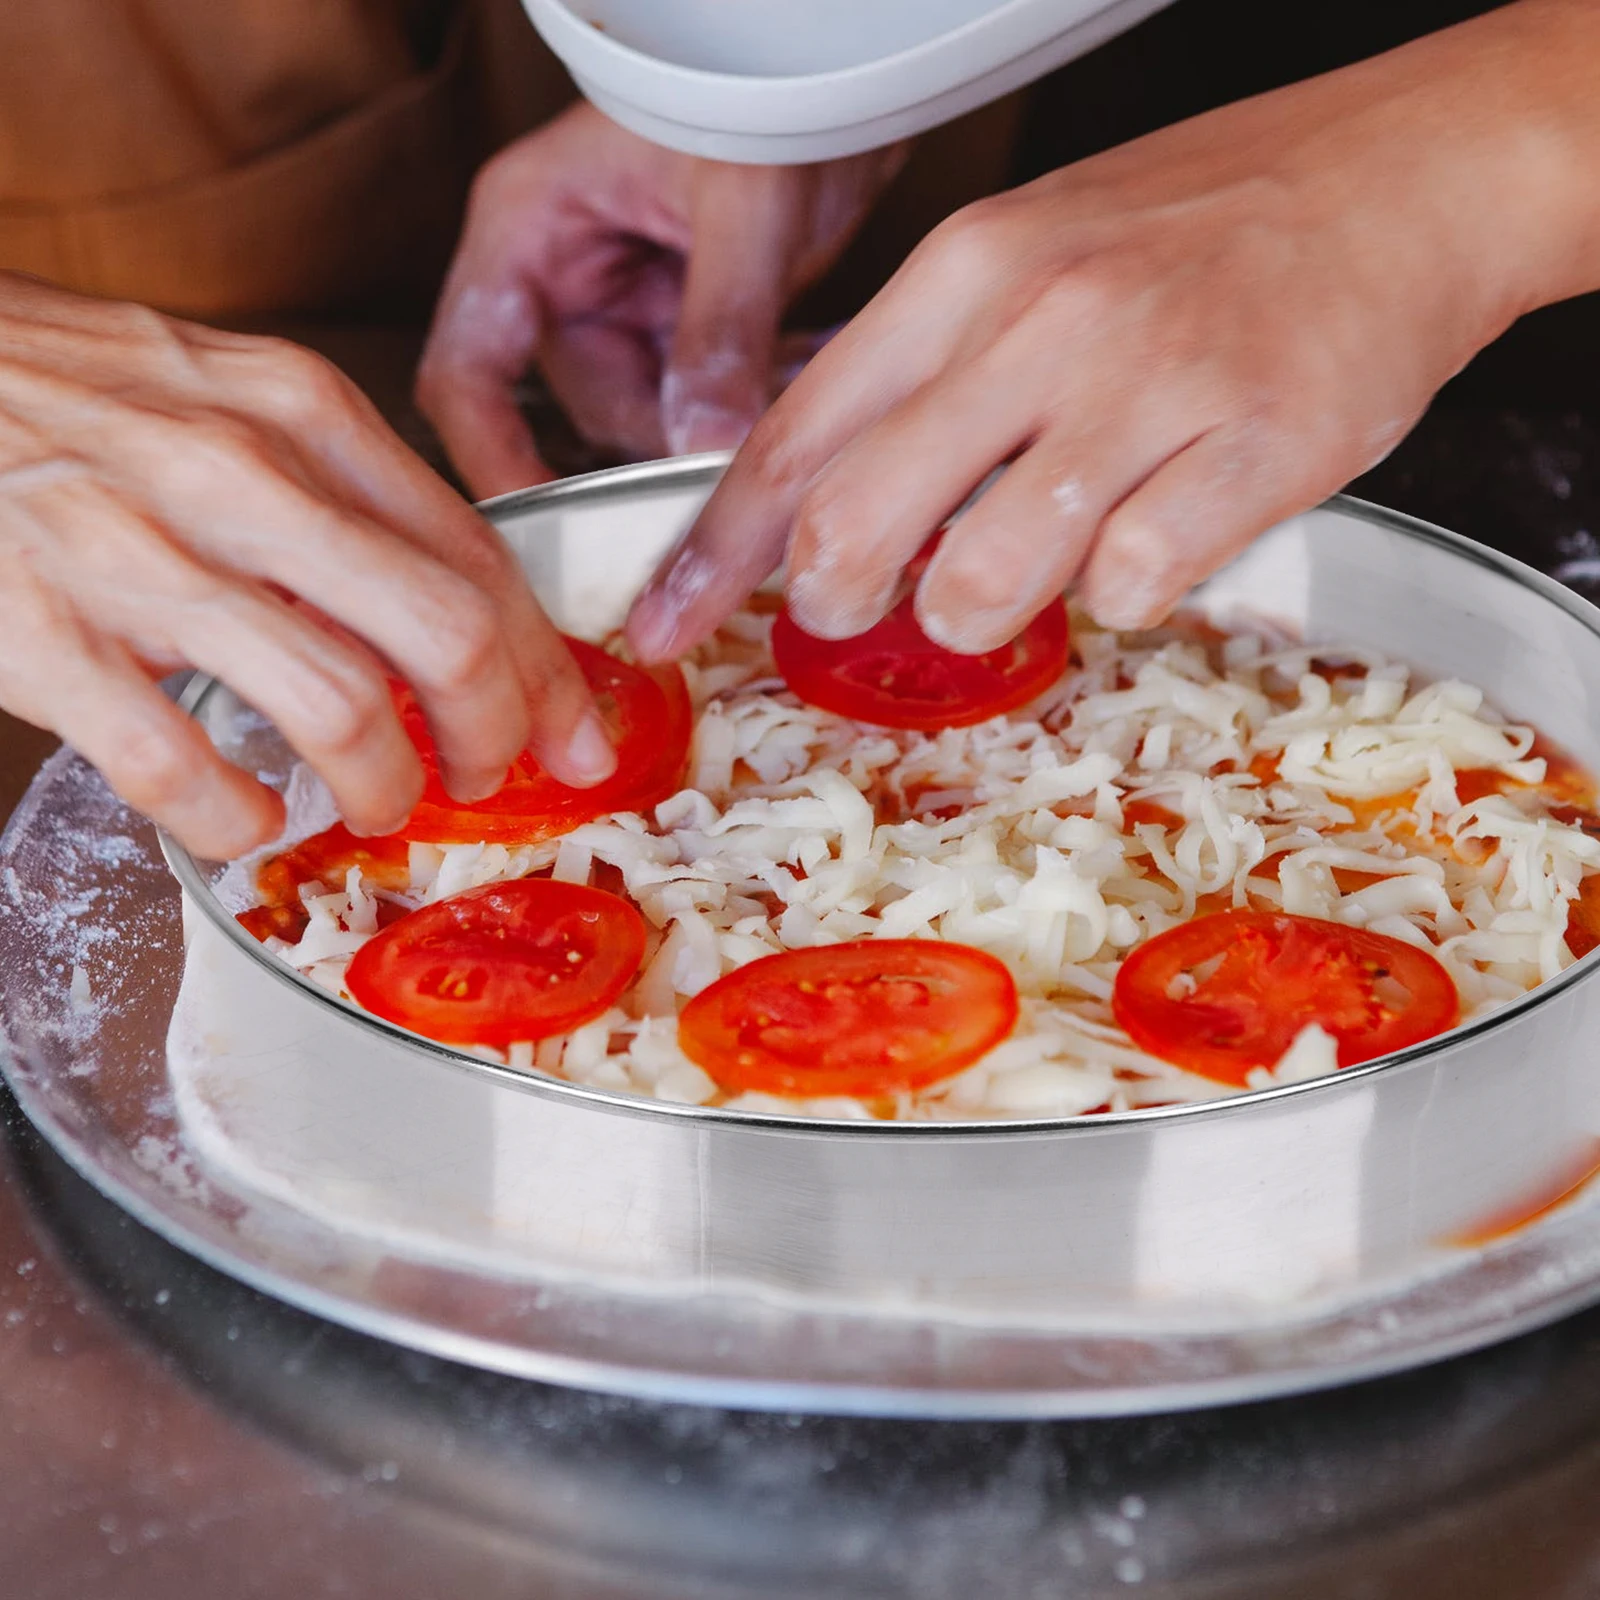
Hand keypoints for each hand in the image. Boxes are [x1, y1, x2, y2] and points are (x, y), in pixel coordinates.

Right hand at [0, 273, 612, 859]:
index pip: (480, 562)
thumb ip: (341, 491)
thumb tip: (452, 614)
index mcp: (303, 412)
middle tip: (481, 780)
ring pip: (340, 711)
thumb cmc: (63, 392)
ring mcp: (136, 551)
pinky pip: (181, 768)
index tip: (574, 735)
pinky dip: (233, 821)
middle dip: (496, 738)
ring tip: (369, 803)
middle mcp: (239, 474)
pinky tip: (240, 820)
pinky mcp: (39, 630)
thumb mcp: (227, 395)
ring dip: (380, 789)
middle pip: (448, 639)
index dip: (549, 671)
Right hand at [415, 102, 906, 497]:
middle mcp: (563, 277)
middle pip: (582, 412)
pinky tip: (802, 370)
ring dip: (720, 426)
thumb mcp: (742, 206)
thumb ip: (719, 329)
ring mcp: (623, 306)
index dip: (491, 461)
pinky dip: (750, 404)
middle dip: (662, 446)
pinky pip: (700, 400)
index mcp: (526, 231)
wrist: (840, 67)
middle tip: (737, 454)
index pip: (467, 375)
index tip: (541, 540)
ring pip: (652, 419)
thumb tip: (700, 445)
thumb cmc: (765, 87)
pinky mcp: (680, 326)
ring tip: (790, 381)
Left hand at [625, 0, 1599, 660]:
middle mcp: (1042, 323)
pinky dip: (1122, 596)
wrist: (1402, 177)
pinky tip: (1151, 537)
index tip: (666, 621)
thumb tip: (831, 512)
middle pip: (859, 527)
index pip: (795, 437)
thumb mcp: (1032, 262)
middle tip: (860, 610)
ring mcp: (1148, 386)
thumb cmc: (1206, 227)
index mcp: (967, 273)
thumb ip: (927, 381)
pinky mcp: (1252, 449)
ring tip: (1024, 571)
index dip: (714, 552)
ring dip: (979, 615)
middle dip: (833, 603)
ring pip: (984, 582)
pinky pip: (1130, 589)